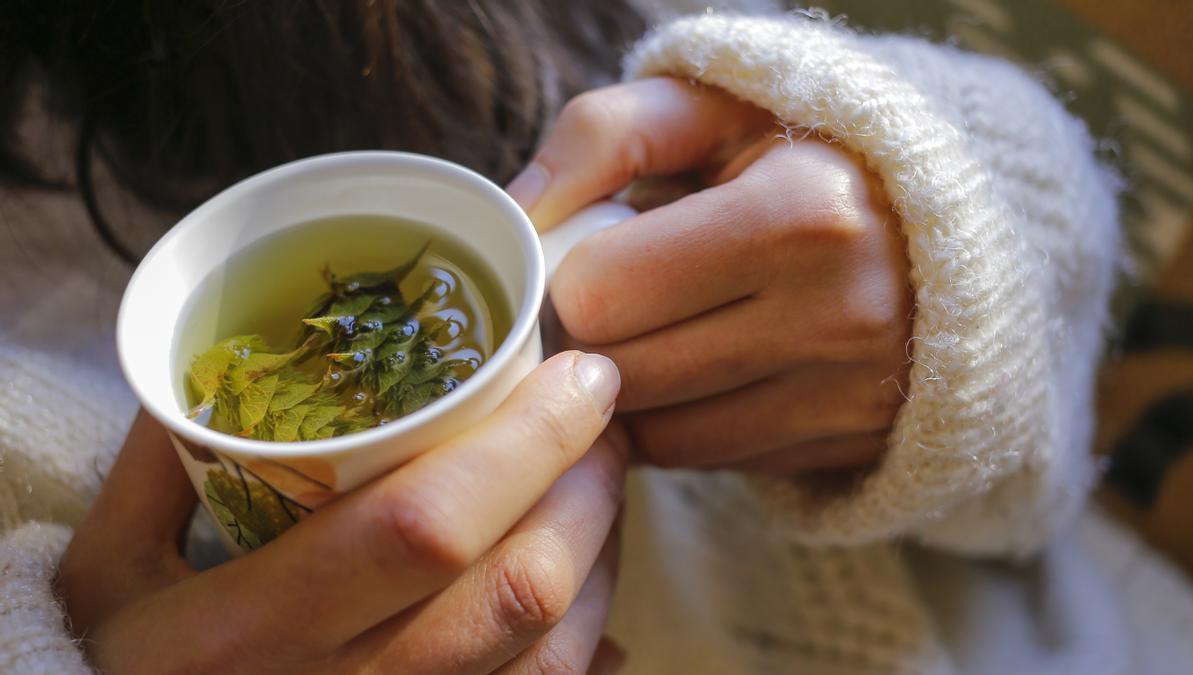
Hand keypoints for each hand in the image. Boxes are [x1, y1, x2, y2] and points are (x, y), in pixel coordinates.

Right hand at [58, 352, 627, 673]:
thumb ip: (164, 457)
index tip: (577, 376)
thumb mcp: (104, 566)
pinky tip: (584, 588)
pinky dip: (588, 640)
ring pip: (553, 656)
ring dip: (603, 559)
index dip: (526, 443)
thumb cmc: (111, 669)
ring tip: (597, 491)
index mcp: (246, 631)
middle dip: (587, 490)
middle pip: (518, 588)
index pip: (424, 526)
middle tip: (601, 425)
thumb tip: (239, 353)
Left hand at [508, 78, 911, 474]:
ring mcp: (848, 396)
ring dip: (631, 389)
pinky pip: (705, 461)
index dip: (571, 277)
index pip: (601, 295)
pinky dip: (679, 422)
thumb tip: (516, 214)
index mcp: (798, 214)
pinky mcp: (848, 445)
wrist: (941, 226)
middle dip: (593, 337)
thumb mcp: (709, 109)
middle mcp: (836, 317)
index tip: (590, 256)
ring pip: (655, 435)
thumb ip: (601, 137)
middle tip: (614, 297)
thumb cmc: (799, 156)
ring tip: (657, 328)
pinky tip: (698, 367)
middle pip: (620, 375)